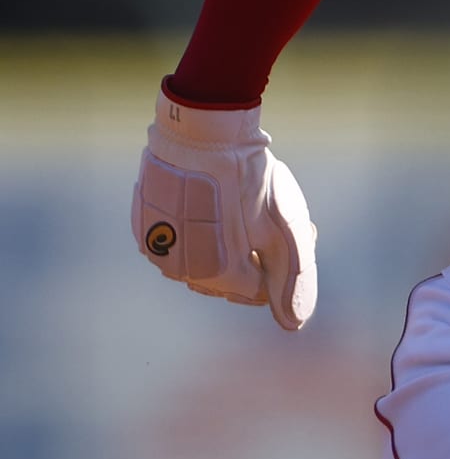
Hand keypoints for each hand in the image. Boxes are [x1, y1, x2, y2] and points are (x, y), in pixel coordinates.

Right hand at [132, 87, 317, 329]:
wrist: (202, 134)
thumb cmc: (249, 181)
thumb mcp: (282, 229)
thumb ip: (289, 279)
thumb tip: (294, 324)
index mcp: (218, 277)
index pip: (256, 291)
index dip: (279, 262)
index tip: (294, 230)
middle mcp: (182, 272)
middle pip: (227, 278)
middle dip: (253, 256)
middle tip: (271, 217)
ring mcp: (159, 249)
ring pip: (200, 261)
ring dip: (223, 244)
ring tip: (242, 207)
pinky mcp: (146, 226)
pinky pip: (176, 240)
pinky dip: (196, 230)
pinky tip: (213, 202)